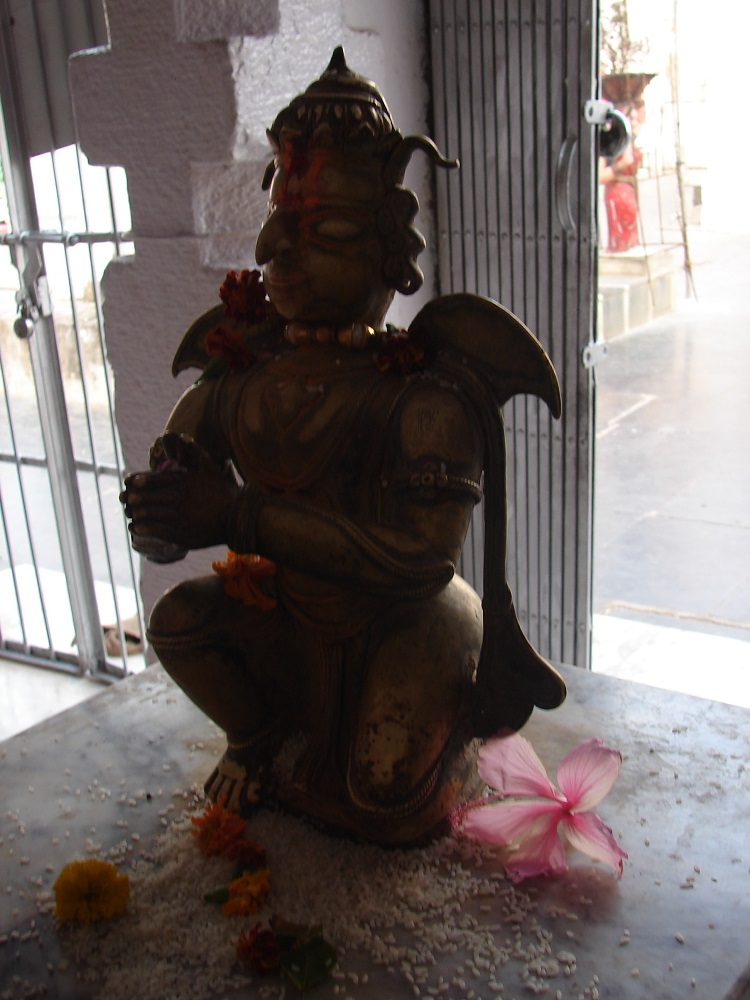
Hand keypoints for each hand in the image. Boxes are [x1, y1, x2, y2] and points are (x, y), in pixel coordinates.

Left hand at [121, 433, 239, 556]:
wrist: (236, 518)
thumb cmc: (222, 492)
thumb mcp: (210, 469)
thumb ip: (194, 453)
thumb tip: (182, 436)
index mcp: (184, 481)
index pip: (152, 479)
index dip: (137, 481)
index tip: (129, 482)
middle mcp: (179, 498)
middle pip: (146, 498)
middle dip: (133, 499)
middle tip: (126, 501)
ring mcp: (179, 517)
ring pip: (148, 514)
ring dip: (136, 514)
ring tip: (132, 514)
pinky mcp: (180, 534)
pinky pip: (155, 531)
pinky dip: (143, 528)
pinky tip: (137, 528)